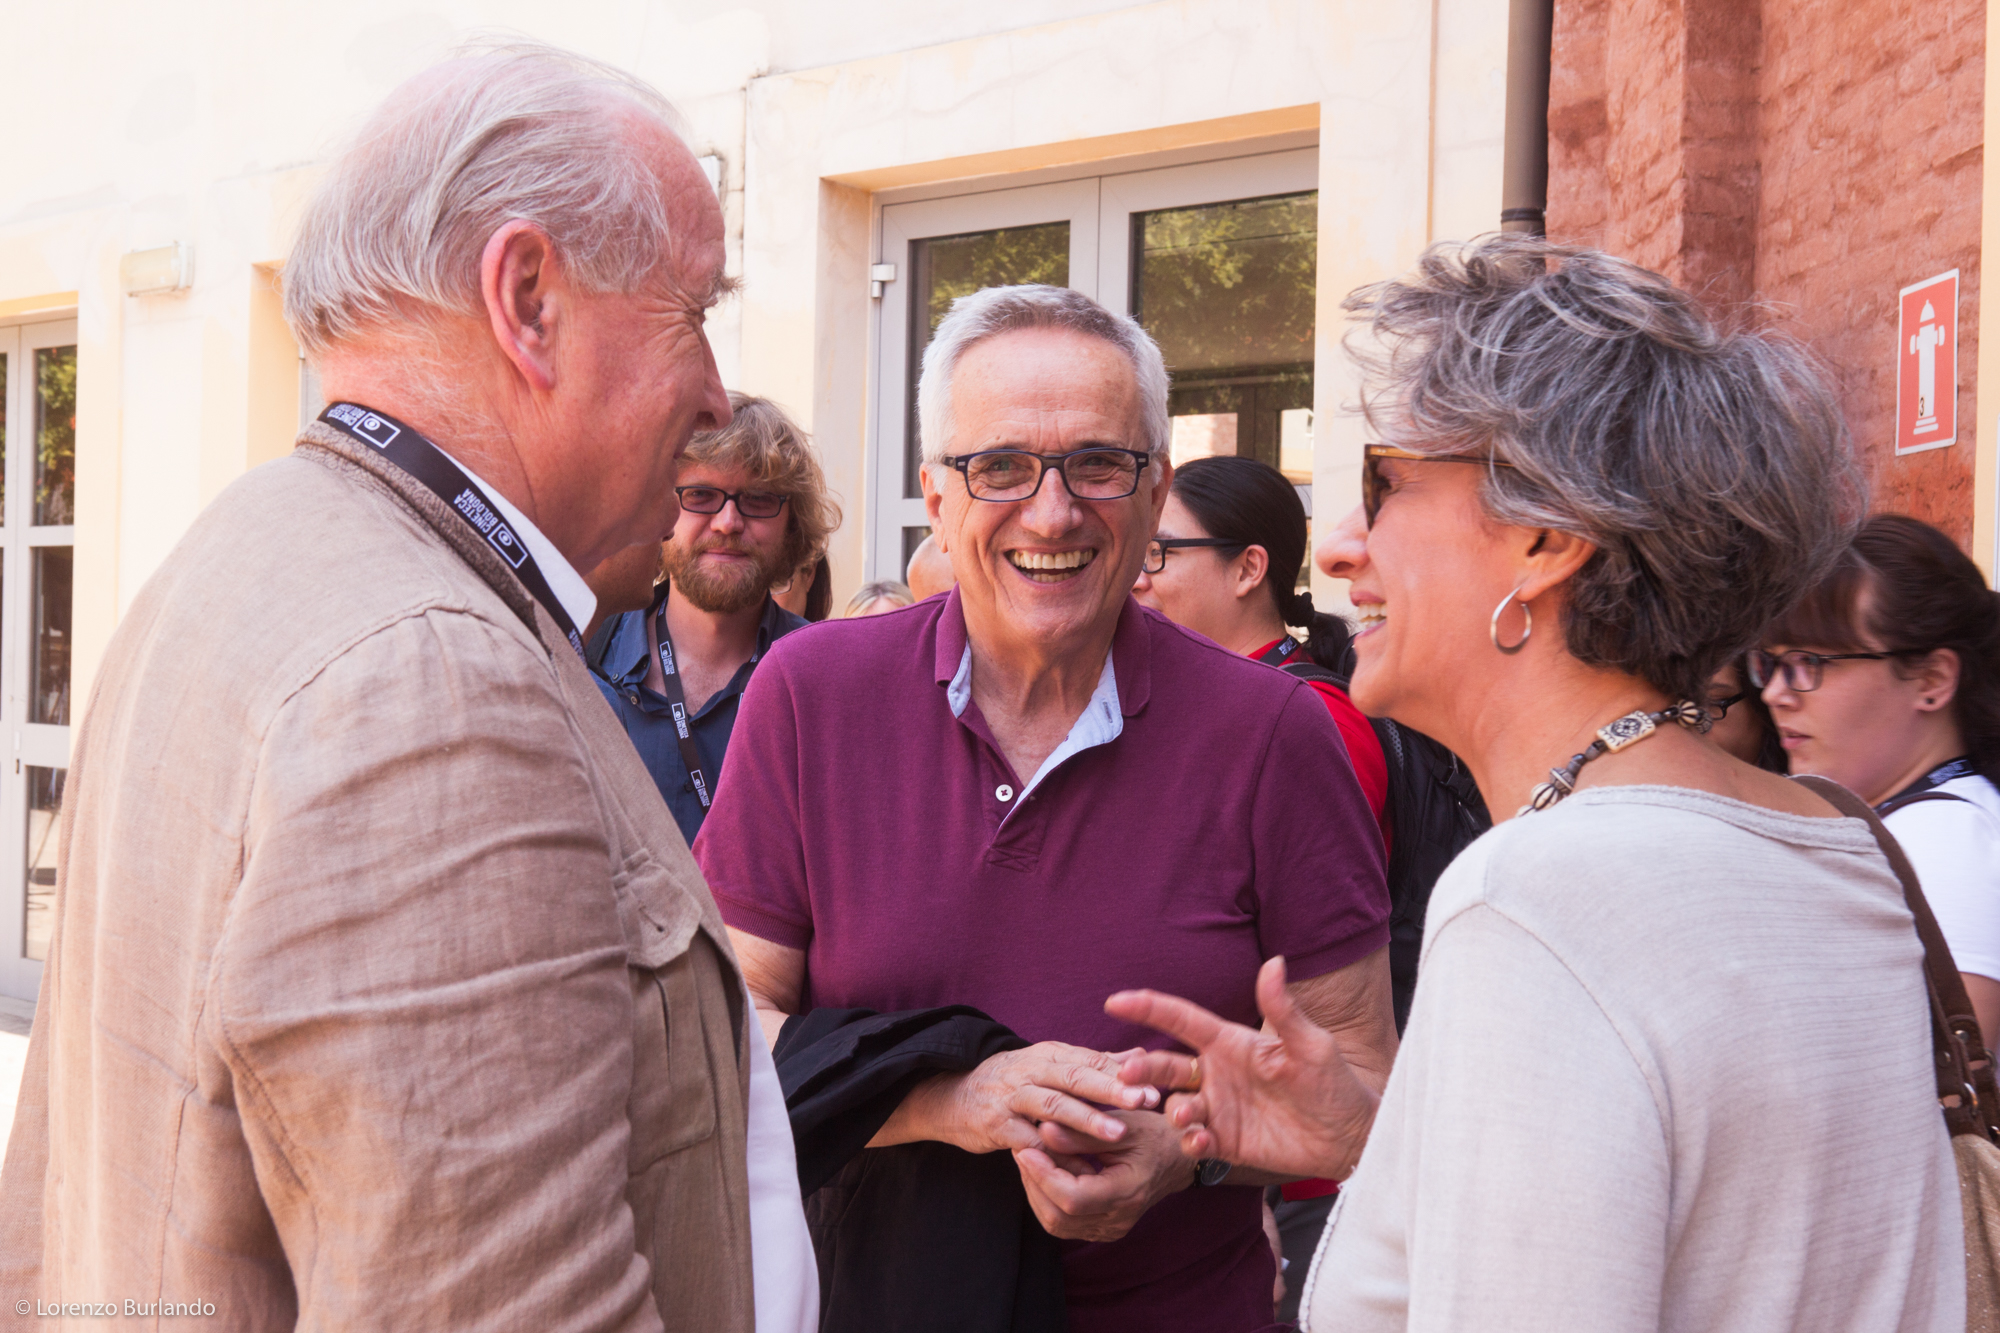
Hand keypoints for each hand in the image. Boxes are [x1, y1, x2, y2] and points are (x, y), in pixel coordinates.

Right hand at [888, 1041, 1159, 1154]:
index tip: (1157, 1083)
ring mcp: (1011, 1096)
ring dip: (1086, 1119)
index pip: (1090, 1059)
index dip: (1122, 1072)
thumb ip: (1095, 1063)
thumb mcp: (1051, 1064)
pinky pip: (1029, 1141)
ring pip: (1052, 1106)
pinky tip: (1079, 1167)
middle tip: (1146, 1103)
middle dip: (1111, 1089)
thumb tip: (1140, 1057)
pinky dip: (1054, 1154)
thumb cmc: (1013, 1082)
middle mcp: (1030, 1069)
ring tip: (1117, 1133)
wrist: (952, 1096)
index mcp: (1048, 1053)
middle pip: (1074, 1076)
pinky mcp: (996, 1125)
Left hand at [1012, 1108, 1194, 1241]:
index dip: (1043, 1175)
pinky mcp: (1102, 1228)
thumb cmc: (1156, 1135)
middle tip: (1022, 1148)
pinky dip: (1048, 1197)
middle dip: (1033, 1182)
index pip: (1073, 1199)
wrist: (1179, 1159)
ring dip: (1036, 1190)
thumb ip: (1082, 1132)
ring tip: (1031, 1157)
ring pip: (1056, 1223)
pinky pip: (1064, 1221)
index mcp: (1128, 1193)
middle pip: (1058, 1216)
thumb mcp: (1123, 1124)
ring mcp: (1110, 1229)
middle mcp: (1118, 1220)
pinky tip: (1046, 1170)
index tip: (1026, 1148)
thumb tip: (1042, 1131)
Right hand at [1104, 956, 1377, 1180]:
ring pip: (1175, 1104)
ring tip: (1181, 1113)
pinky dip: (1190, 1141)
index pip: (1181, 1020)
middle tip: (1126, 1074)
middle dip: (1142, 1067)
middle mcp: (1218, 1073)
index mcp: (1231, 1043)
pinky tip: (1198, 1142)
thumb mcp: (1311, 1044)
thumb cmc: (1334, 1083)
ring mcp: (1219, 1109)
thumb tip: (1274, 962)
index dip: (1147, 1008)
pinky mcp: (1225, 1142)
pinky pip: (1194, 1141)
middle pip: (1166, 1064)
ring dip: (1170, 1107)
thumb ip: (1284, 1009)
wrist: (1351, 1137)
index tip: (1114, 1002)